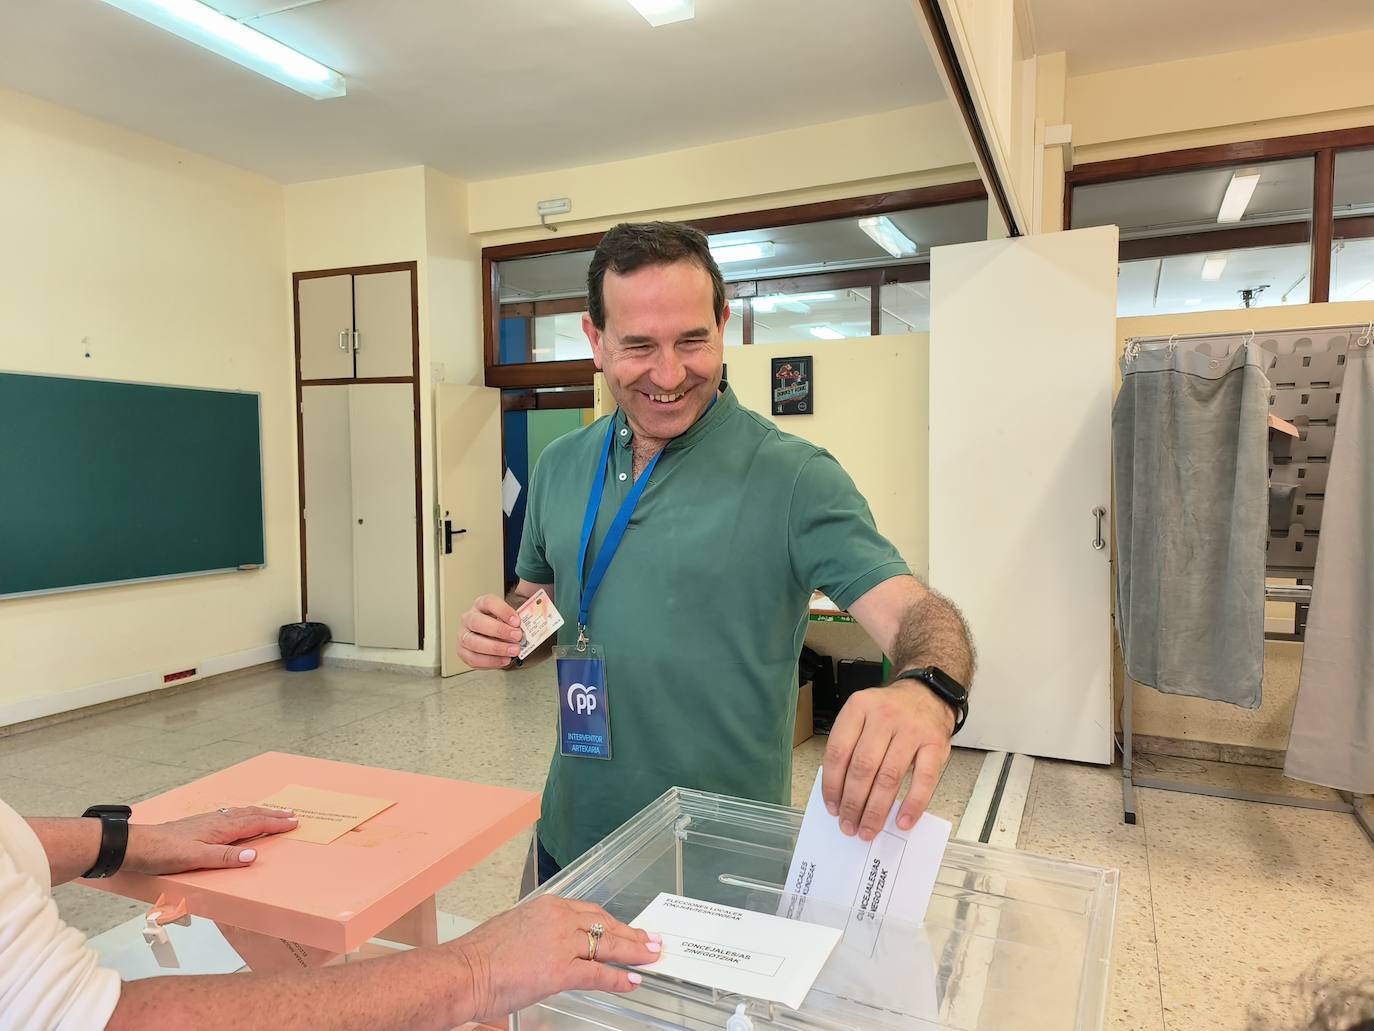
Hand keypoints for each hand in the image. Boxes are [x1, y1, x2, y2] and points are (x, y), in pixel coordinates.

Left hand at [124, 806, 298, 874]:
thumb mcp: (196, 859)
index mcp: (220, 829)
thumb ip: (225, 858)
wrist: (136, 846)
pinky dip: (243, 815)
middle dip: (273, 814)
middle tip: (291, 814)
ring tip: (272, 812)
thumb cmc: (164, 853)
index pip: (255, 824)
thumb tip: (254, 856)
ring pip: (240, 813)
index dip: (275, 824)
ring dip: (259, 813)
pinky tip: (238, 818)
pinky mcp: (198, 825)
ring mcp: (207, 821)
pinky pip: (230, 816)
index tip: (293, 822)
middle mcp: (216, 821)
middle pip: (251, 815)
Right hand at [451, 895, 658, 1022]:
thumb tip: (551, 943)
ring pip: (608, 946)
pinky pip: (598, 973)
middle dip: (632, 934)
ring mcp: (561, 943)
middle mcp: (558, 919)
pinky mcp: (560, 970)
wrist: (463, 971)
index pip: (591, 912)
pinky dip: (619, 978)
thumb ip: (539, 931)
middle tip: (652, 940)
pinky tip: (632, 980)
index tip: (626, 928)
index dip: (613, 923)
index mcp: (547, 906)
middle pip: (605, 925)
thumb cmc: (479, 955)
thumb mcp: (514, 928)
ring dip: (634, 952)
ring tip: (652, 957)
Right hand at [458, 593, 524, 668]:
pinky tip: (505, 660)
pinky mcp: (463, 651)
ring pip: (474, 642)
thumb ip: (516, 621)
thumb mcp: (509, 618)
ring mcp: (463, 635)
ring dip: (496, 648)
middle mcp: (468, 618)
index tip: (517, 621)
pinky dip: (491, 661)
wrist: (494, 637)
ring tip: (514, 651)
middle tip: (517, 637)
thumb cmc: (502, 625)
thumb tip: (529, 627)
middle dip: (499, 630)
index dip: (503, 611)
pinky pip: (473, 658)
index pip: (489, 602)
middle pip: (478, 622)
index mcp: (480, 604)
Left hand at [822, 680, 954, 839]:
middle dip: (853, 804)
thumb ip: (851, 746)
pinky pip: (923, 780)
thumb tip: (839, 793)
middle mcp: (884, 716)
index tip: (832, 808)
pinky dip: (912, 805)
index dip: (832, 785)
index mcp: (859, 707)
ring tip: (868, 829)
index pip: (838, 752)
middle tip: (849, 826)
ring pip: (888, 777)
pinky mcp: (935, 744)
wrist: (928, 693)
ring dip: (876, 810)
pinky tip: (901, 821)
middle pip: (862, 768)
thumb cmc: (890, 712)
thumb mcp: (863, 715)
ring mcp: (911, 729)